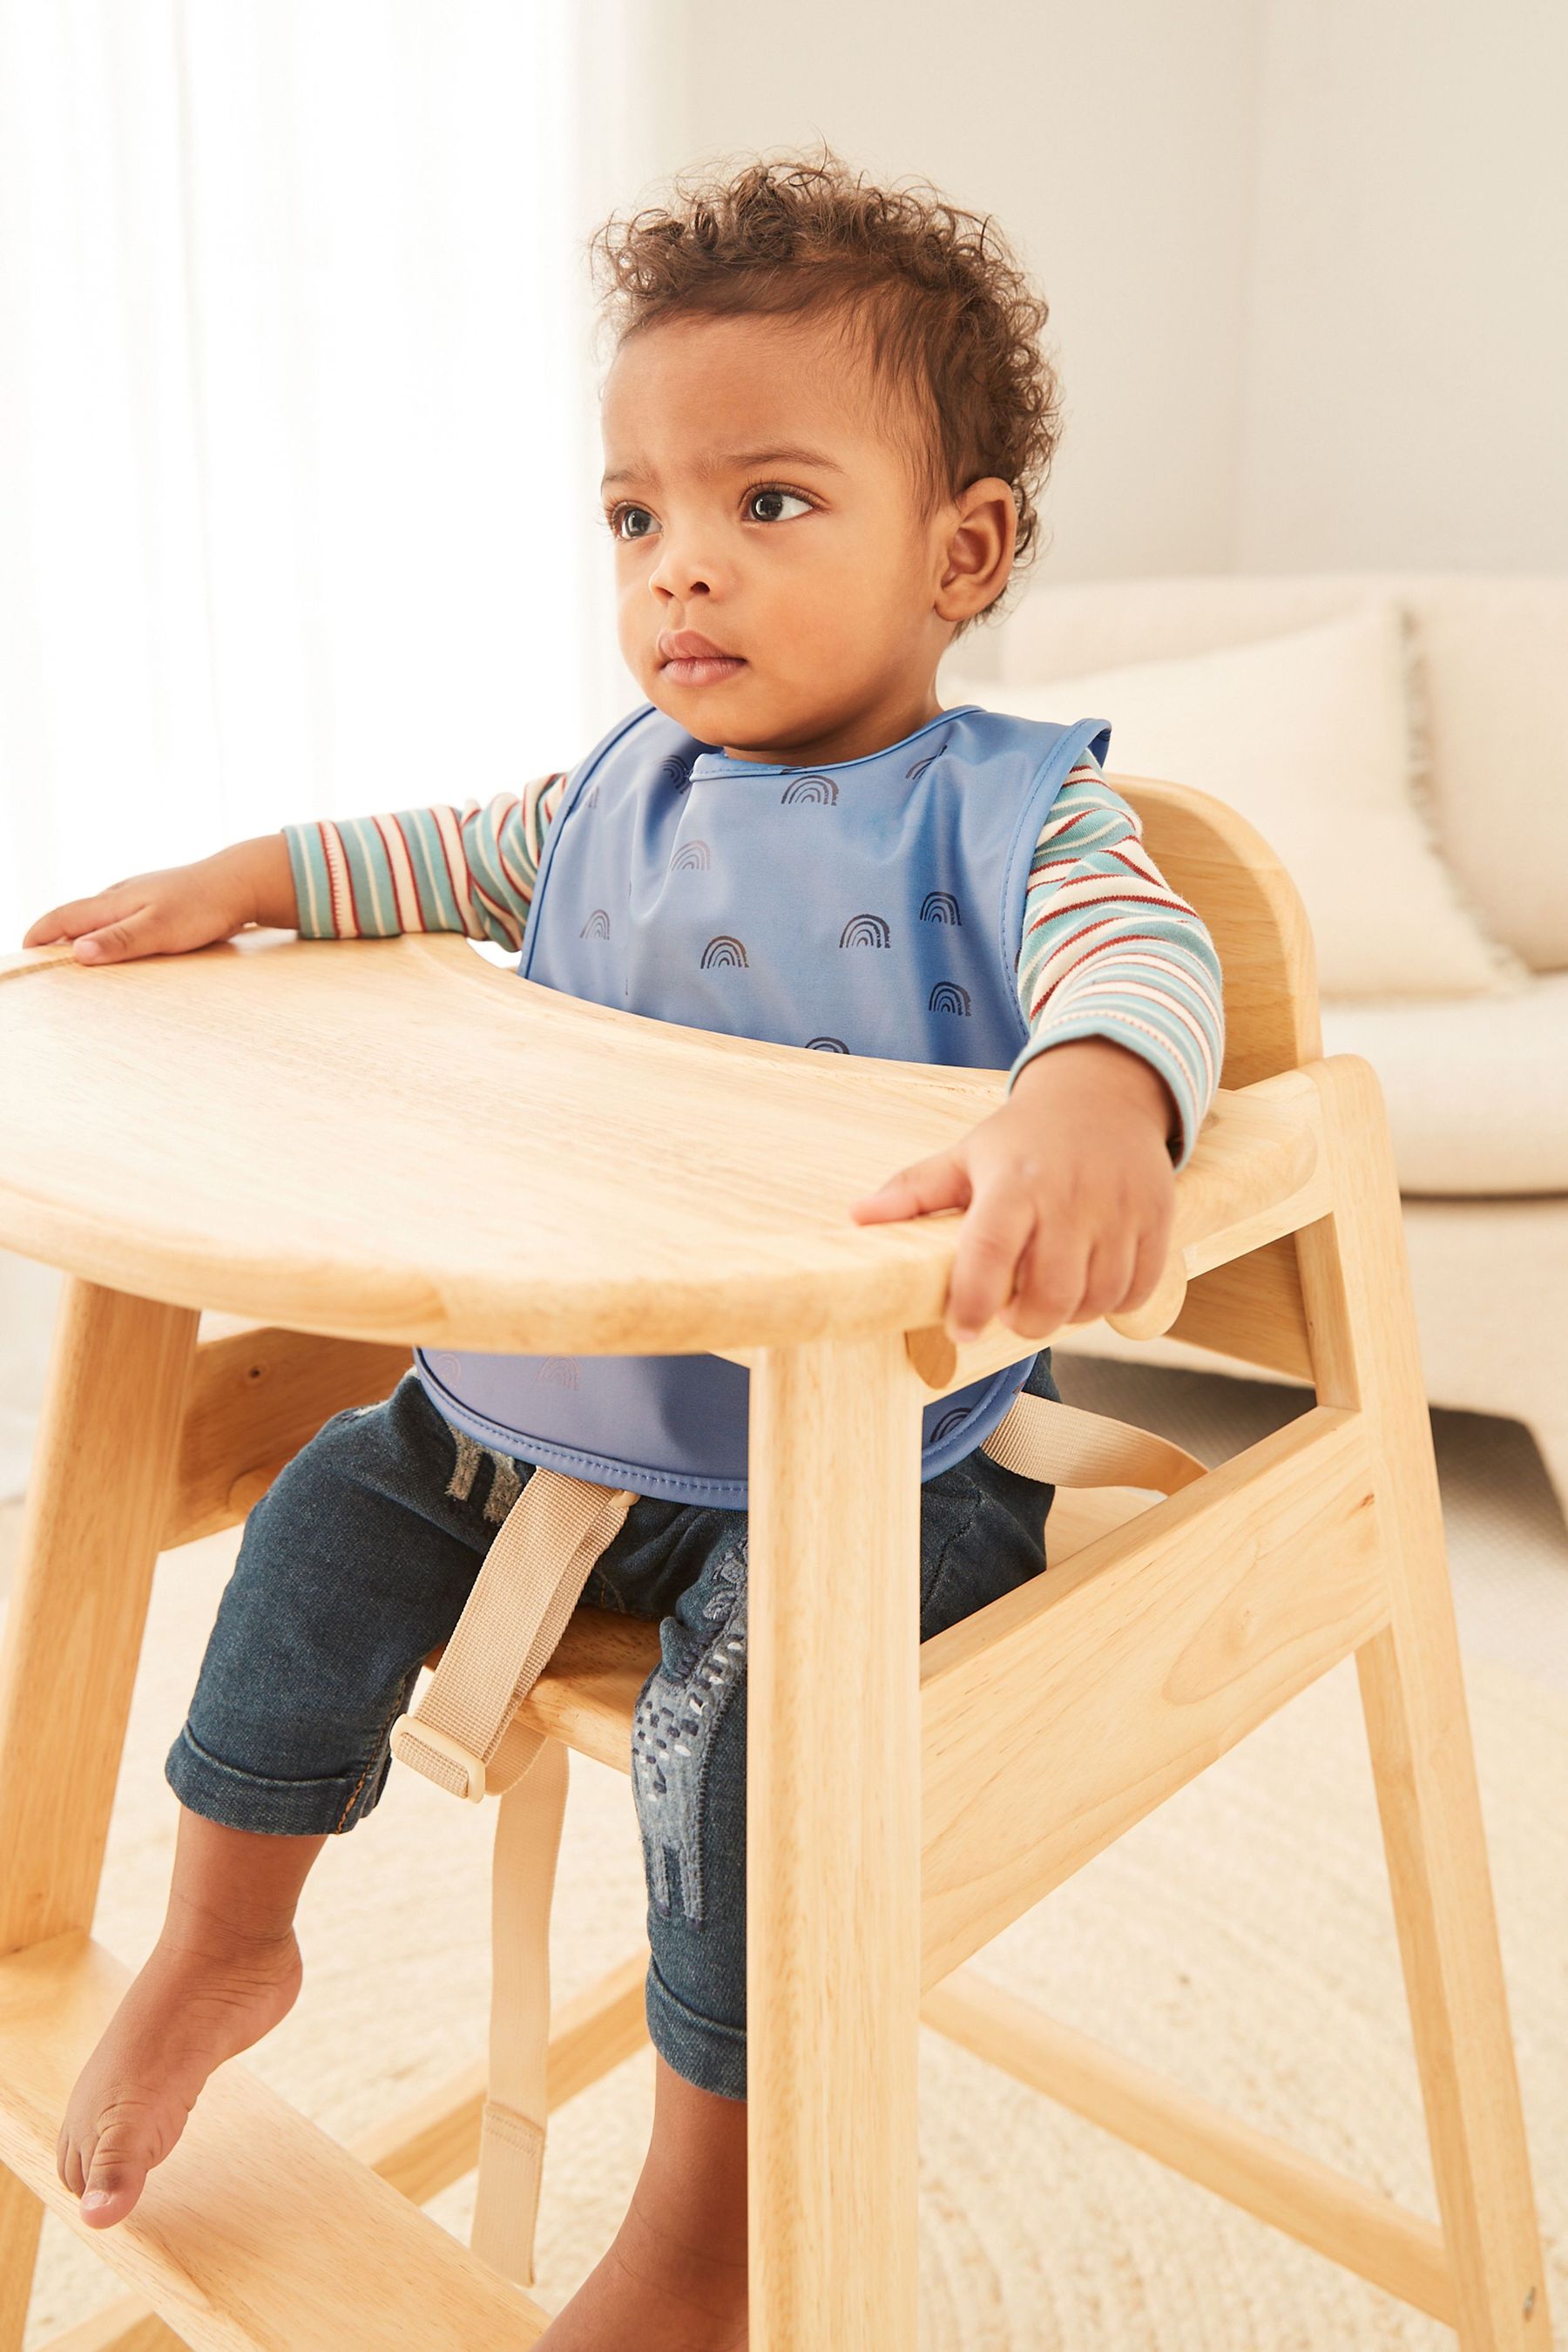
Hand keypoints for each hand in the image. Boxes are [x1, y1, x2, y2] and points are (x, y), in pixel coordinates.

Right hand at [23, 836, 292, 964]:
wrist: (241, 883)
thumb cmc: (203, 907)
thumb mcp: (159, 929)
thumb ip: (119, 941)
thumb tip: (75, 952)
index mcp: (115, 901)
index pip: (64, 917)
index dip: (41, 935)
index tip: (24, 952)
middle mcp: (122, 895)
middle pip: (77, 915)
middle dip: (55, 936)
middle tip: (41, 960)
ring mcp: (141, 896)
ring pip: (100, 915)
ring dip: (82, 933)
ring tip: (73, 956)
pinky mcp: (160, 902)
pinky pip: (123, 917)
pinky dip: (108, 931)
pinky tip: (118, 942)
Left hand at [850, 1038, 1177, 1343]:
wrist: (1105, 1094)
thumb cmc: (1025, 1137)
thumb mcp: (966, 1154)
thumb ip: (915, 1190)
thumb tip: (857, 1217)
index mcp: (1013, 1184)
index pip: (989, 1255)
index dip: (973, 1303)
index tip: (962, 1330)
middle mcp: (1070, 1197)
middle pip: (1051, 1293)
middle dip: (1026, 1321)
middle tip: (1012, 1312)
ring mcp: (1119, 1209)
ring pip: (1097, 1299)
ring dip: (1070, 1315)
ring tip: (1050, 1296)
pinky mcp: (1157, 1218)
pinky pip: (1137, 1288)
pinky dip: (1113, 1303)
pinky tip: (1090, 1286)